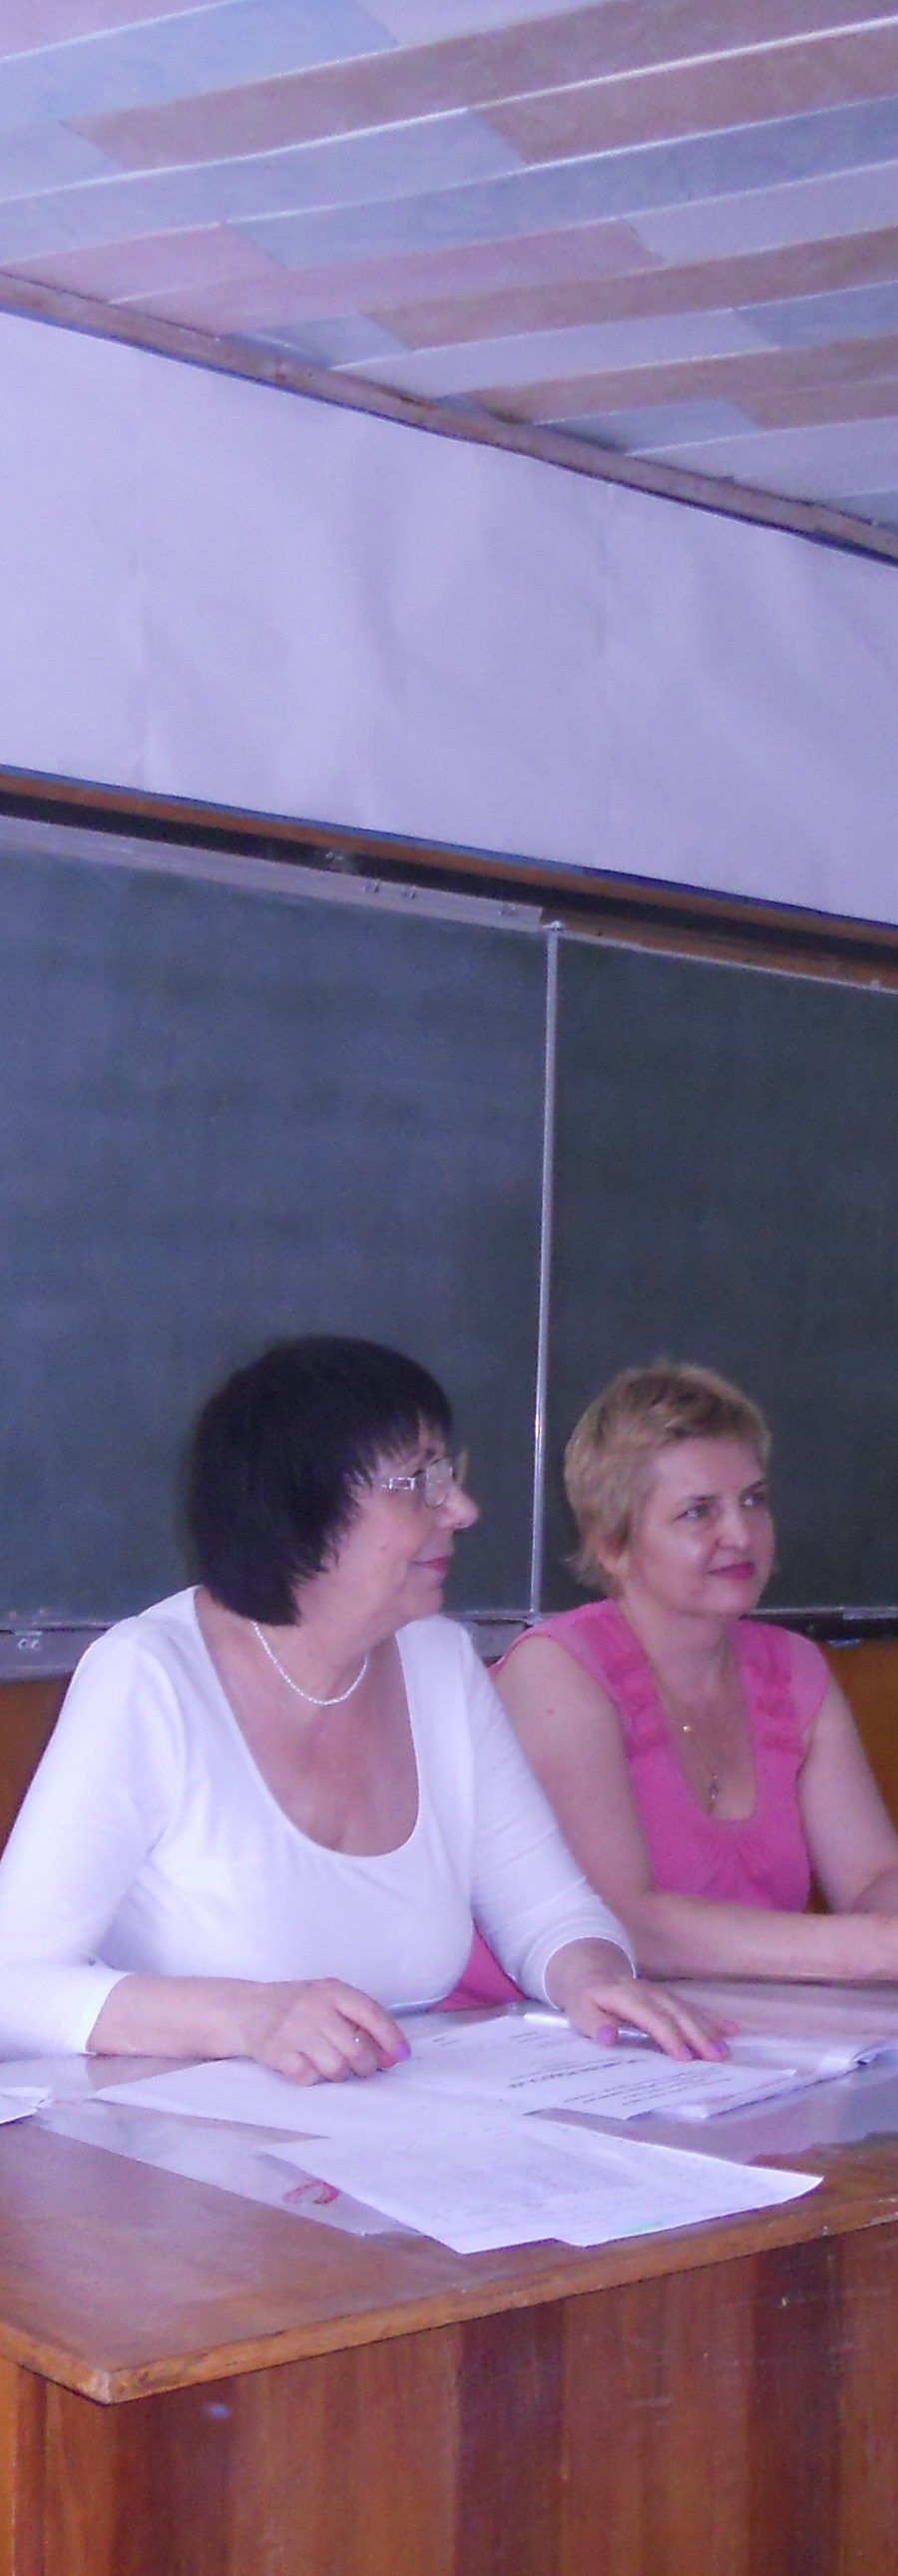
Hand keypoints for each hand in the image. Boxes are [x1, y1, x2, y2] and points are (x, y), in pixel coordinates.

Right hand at [238, 1978, 409, 2084]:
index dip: (391, 2037)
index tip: (401, 2055)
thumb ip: (359, 2020)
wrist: (247, 2009)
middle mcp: (314, 2008)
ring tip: (331, 2063)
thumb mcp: (327, 2000)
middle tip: (362, 2066)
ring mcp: (294, 2030)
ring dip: (339, 2073)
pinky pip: (309, 2078)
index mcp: (332, 1991)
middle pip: (357, 2050)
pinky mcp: (277, 2052)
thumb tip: (391, 2054)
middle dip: (366, 2065)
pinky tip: (307, 2064)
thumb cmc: (296, 2006)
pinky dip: (313, 2077)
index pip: (371, 2014)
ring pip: (336, 2068)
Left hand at [544, 1940, 727, 2060]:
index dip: (668, 2036)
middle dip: (698, 2035)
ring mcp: (661, 1994)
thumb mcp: (580, 2012)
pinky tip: (731, 2029)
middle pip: (676, 2014)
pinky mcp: (669, 1999)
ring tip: (726, 2049)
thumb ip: (594, 2025)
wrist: (591, 1972)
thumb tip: (609, 2036)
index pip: (651, 2017)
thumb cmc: (585, 2000)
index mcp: (625, 1996)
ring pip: (688, 2011)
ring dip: (709, 2029)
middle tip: (717, 2057)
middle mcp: (648, 1993)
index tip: (685, 2057)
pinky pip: (693, 2008)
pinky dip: (712, 2018)